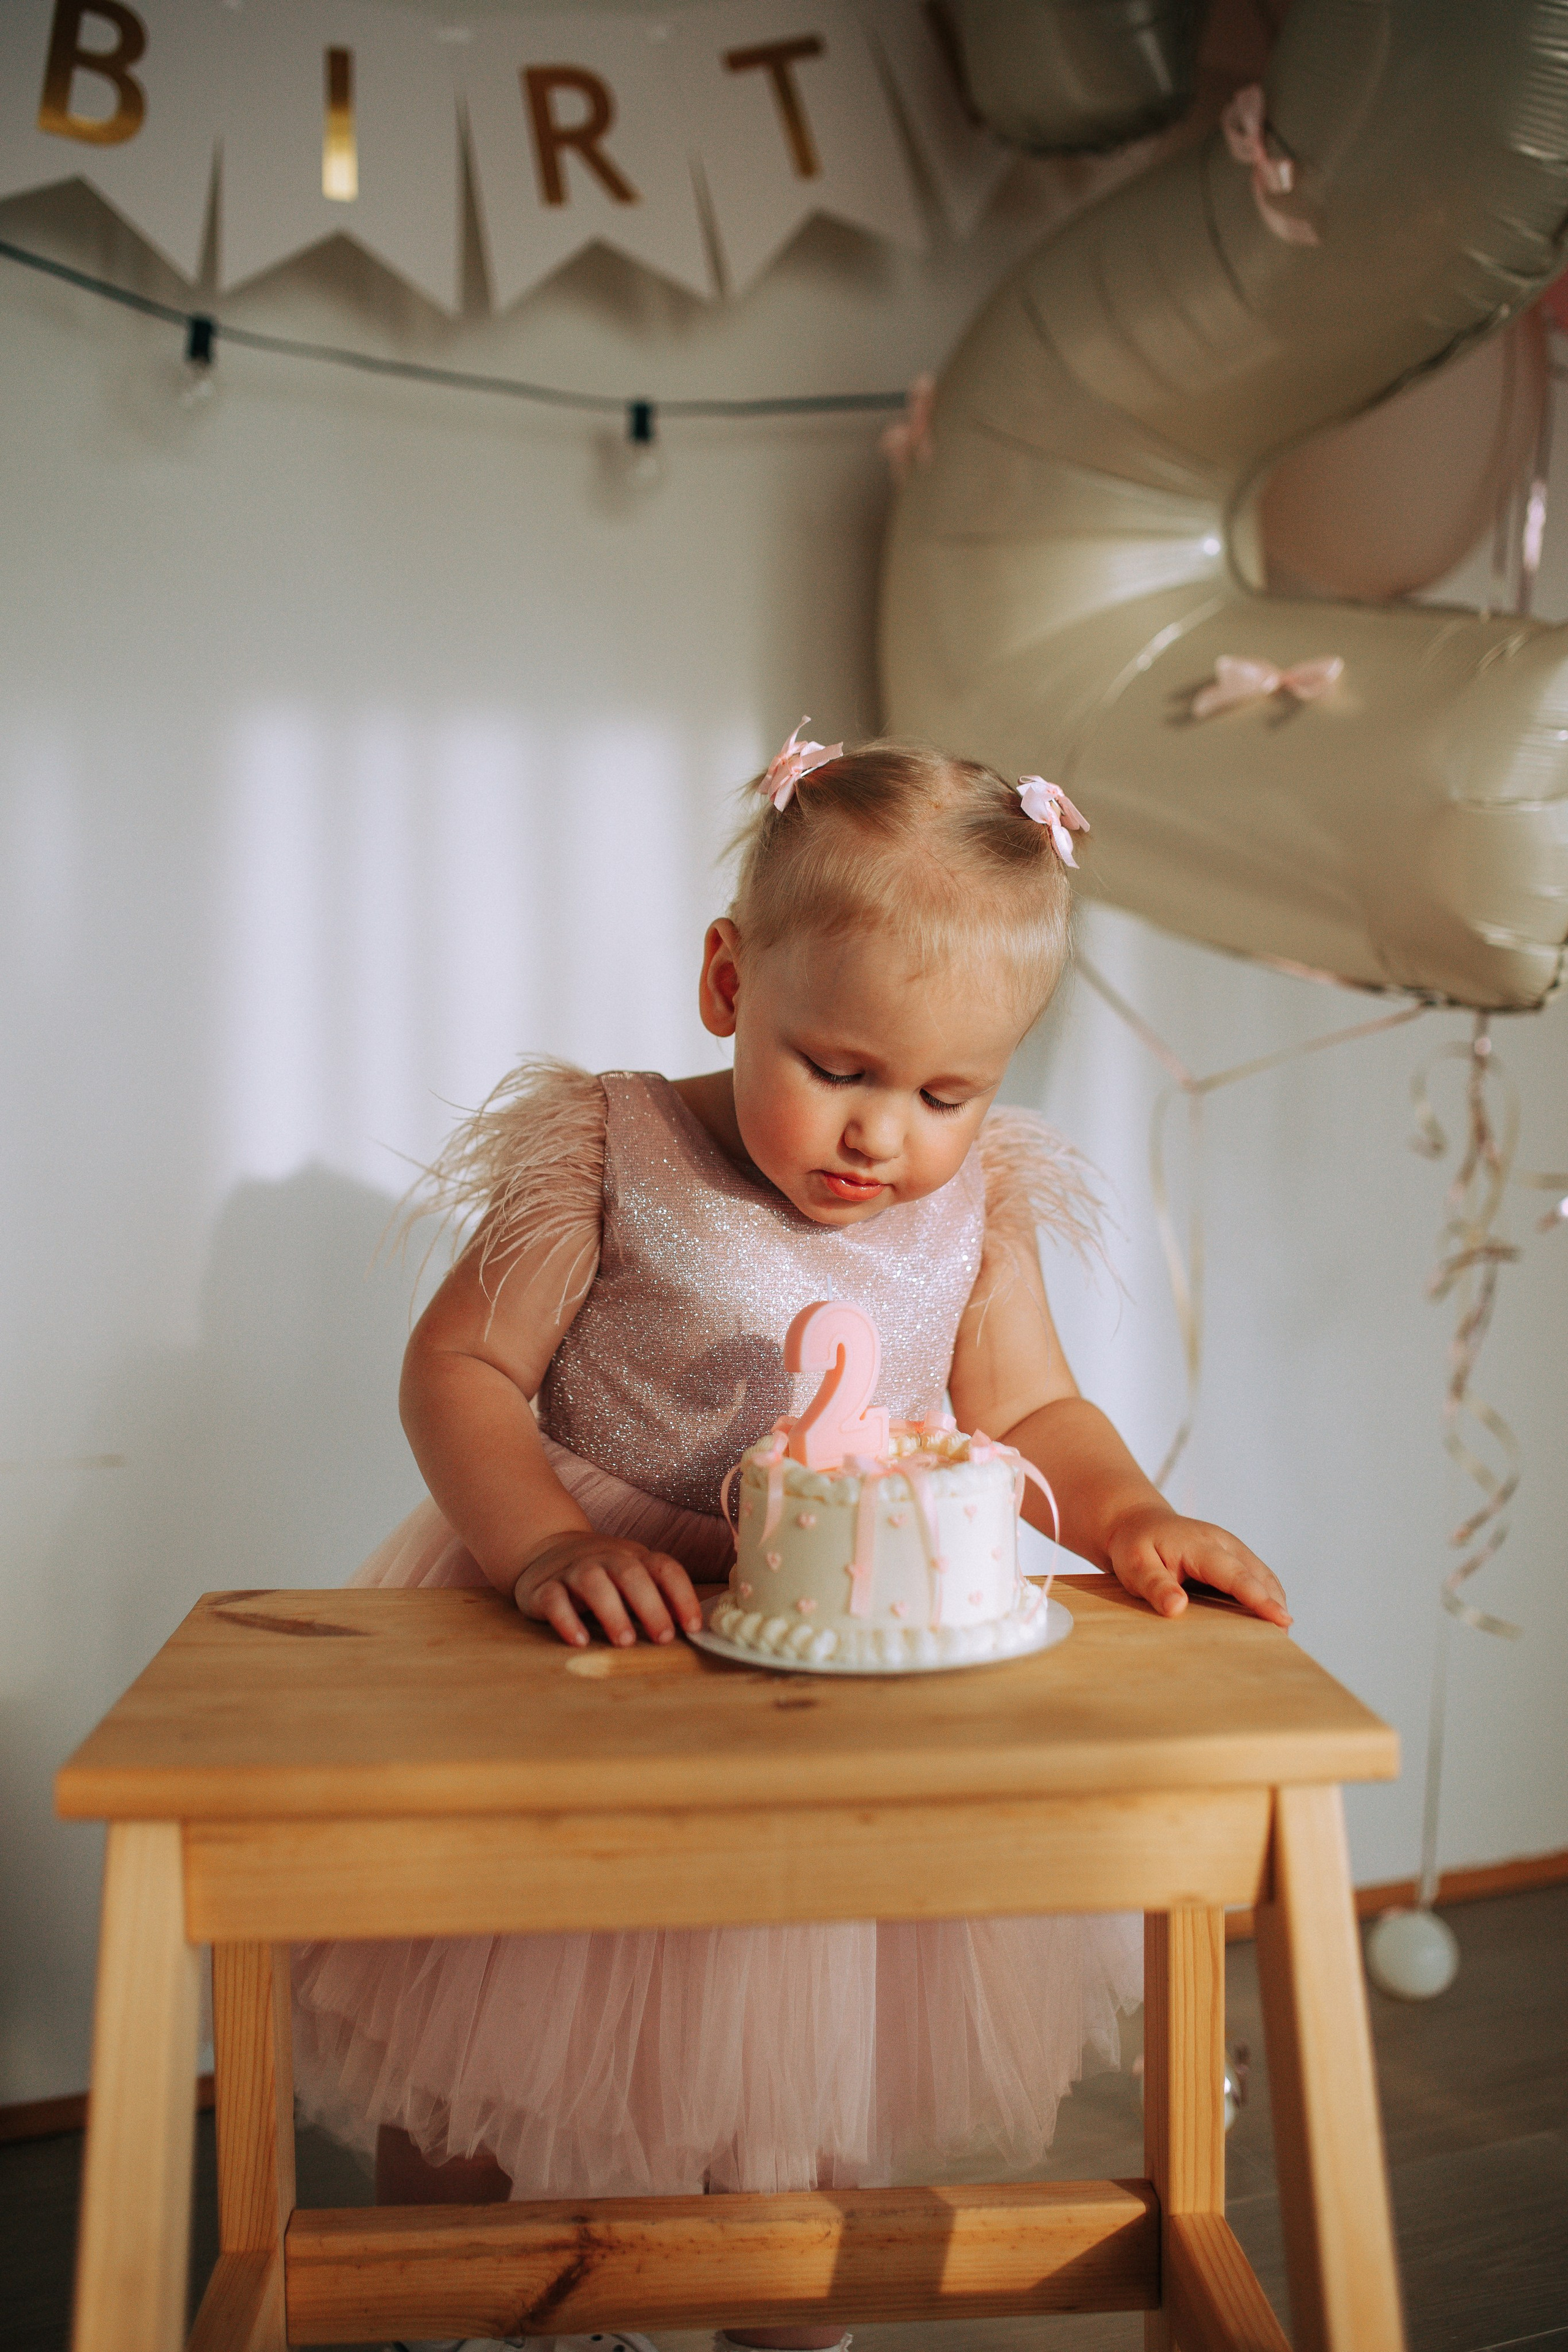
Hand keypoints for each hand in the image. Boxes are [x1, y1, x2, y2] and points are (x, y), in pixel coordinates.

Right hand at [513, 1530, 704, 1648]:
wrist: (545, 1547)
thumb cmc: (602, 1572)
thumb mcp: (632, 1576)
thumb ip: (658, 1596)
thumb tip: (691, 1627)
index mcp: (634, 1557)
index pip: (665, 1568)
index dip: (682, 1595)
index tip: (692, 1626)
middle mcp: (605, 1558)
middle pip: (631, 1574)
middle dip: (651, 1606)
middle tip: (664, 1638)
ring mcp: (574, 1570)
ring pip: (593, 1583)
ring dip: (612, 1612)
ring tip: (625, 1642)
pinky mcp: (543, 1587)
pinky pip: (553, 1599)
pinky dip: (566, 1619)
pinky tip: (579, 1640)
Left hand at [1105, 1505, 1290, 1626]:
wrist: (1137, 1523)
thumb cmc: (1135, 1545)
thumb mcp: (1134, 1564)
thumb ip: (1155, 1585)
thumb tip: (1178, 1608)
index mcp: (1201, 1545)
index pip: (1236, 1575)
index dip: (1259, 1600)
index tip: (1282, 1621)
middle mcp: (1224, 1544)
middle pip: (1260, 1577)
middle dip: (1275, 1607)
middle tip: (1283, 1643)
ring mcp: (1233, 1550)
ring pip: (1264, 1578)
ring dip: (1273, 1604)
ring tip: (1277, 1639)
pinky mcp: (1234, 1560)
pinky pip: (1256, 1580)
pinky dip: (1265, 1599)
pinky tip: (1261, 1624)